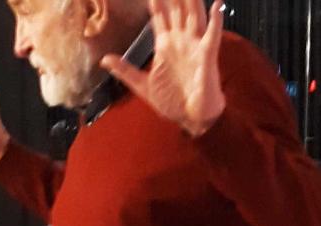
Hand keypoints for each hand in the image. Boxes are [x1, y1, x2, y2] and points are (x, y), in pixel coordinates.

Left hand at [101, 0, 225, 136]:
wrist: (190, 118)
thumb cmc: (171, 102)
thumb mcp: (142, 86)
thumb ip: (124, 71)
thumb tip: (104, 59)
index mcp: (165, 46)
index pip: (159, 16)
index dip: (155, 0)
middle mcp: (181, 41)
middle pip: (177, 9)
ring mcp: (195, 47)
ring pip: (194, 15)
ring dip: (192, 0)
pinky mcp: (207, 58)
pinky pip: (212, 37)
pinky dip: (216, 22)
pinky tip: (216, 5)